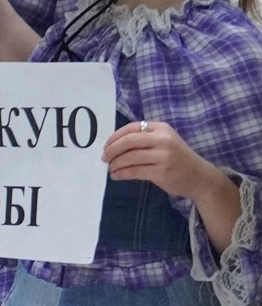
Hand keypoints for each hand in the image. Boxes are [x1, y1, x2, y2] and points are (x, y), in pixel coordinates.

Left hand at [103, 119, 217, 198]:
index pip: (132, 128)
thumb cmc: (178, 159)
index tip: (106, 146)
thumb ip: (145, 139)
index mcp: (162, 128)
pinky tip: (116, 176)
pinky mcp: (162, 171)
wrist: (201, 177)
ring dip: (115, 163)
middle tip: (104, 158)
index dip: (115, 137)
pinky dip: (122, 173)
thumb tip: (114, 145)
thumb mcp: (165, 142)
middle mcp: (163, 139)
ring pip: (129, 157)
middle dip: (112, 150)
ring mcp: (163, 155)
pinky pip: (134, 171)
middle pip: (128, 141)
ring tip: (110, 168)